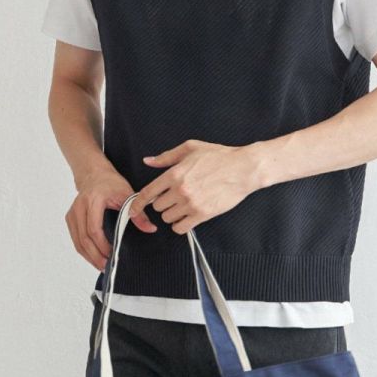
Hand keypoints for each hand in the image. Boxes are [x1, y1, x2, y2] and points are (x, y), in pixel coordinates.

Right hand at [66, 168, 156, 272]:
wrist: (95, 174)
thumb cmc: (111, 183)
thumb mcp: (128, 194)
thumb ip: (138, 213)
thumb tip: (150, 229)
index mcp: (92, 200)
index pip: (93, 229)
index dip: (102, 245)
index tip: (112, 255)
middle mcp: (79, 207)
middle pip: (83, 238)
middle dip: (95, 255)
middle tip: (107, 267)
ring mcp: (72, 213)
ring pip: (77, 241)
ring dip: (89, 256)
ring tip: (101, 266)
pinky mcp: (70, 218)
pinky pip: (75, 238)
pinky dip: (84, 250)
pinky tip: (94, 257)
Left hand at [137, 140, 261, 234]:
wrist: (243, 168)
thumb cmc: (219, 156)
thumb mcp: (191, 148)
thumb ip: (166, 157)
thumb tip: (148, 161)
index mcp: (175, 173)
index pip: (148, 193)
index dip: (137, 204)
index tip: (133, 210)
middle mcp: (180, 190)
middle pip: (158, 207)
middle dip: (162, 203)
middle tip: (173, 198)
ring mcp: (191, 204)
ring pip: (168, 218)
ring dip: (172, 214)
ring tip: (182, 206)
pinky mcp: (203, 214)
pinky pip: (181, 228)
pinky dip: (180, 225)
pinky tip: (186, 217)